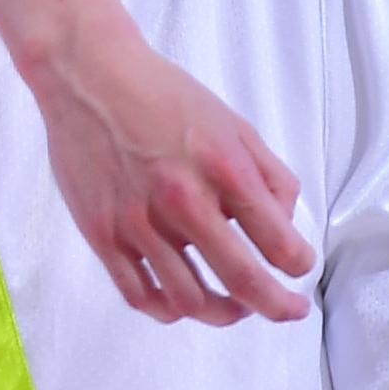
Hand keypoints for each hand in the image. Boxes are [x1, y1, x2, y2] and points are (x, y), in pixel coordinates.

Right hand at [25, 30, 311, 324]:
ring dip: (224, 314)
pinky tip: (183, 303)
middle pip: (242, 281)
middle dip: (276, 305)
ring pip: (190, 300)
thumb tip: (285, 222)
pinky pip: (140, 295)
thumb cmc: (163, 95)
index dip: (299, 263)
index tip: (300, 266)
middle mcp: (184, 201)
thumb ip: (267, 173)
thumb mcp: (231, 123)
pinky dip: (169, 310)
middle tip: (288, 309)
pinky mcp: (103, 235)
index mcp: (223, 169)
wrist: (88, 76)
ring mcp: (139, 223)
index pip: (278, 241)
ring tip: (236, 308)